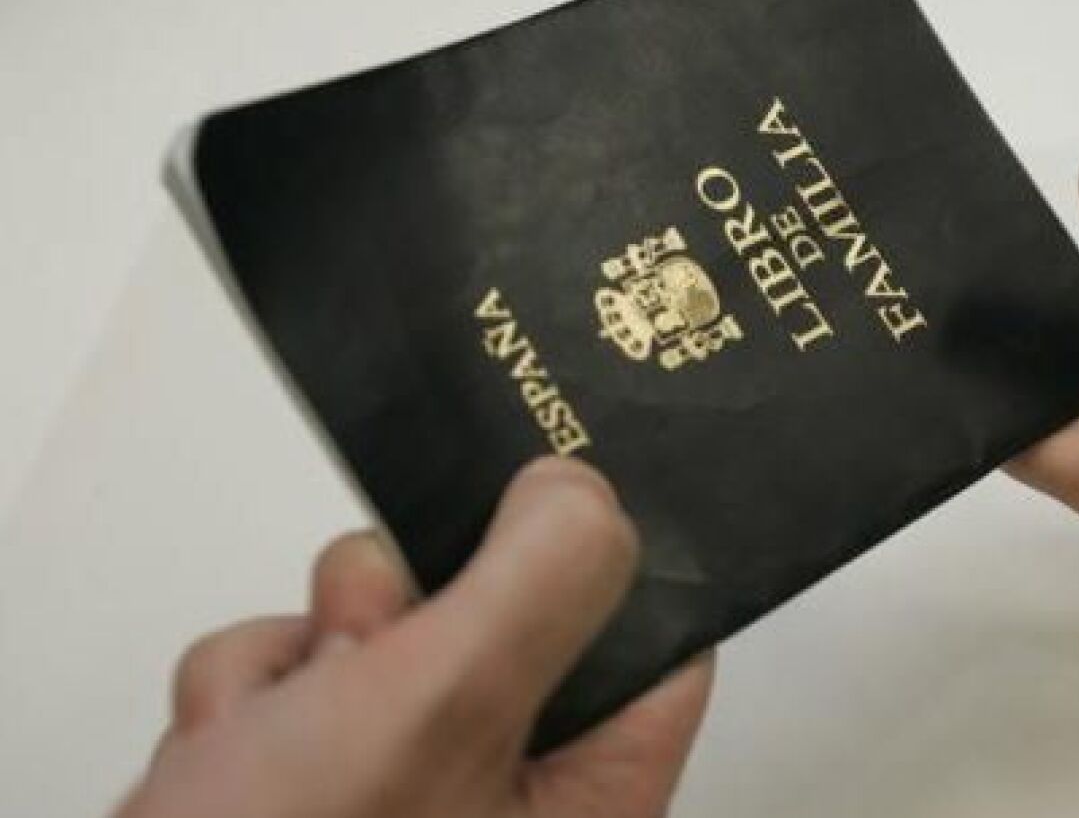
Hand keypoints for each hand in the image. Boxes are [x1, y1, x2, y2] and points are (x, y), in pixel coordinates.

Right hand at [116, 458, 712, 817]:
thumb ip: (536, 583)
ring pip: (383, 629)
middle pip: (501, 615)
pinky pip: (299, 669)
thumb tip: (583, 492)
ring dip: (307, 654)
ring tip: (271, 734)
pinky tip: (223, 755)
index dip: (599, 564)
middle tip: (369, 647)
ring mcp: (402, 787)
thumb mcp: (443, 708)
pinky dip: (249, 693)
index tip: (539, 499)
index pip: (655, 649)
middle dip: (407, 611)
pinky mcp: (311, 778)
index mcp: (589, 805)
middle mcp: (505, 801)